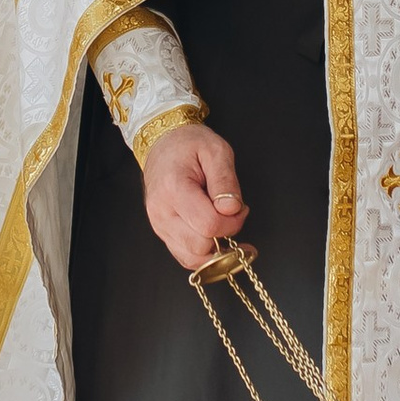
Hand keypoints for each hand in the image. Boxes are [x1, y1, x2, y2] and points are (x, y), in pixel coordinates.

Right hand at [141, 122, 247, 271]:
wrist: (163, 142)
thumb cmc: (189, 144)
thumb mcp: (217, 151)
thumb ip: (226, 182)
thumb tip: (231, 210)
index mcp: (174, 189)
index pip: (208, 225)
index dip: (232, 223)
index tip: (240, 208)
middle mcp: (161, 212)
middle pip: (200, 246)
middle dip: (223, 235)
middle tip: (232, 214)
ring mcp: (159, 225)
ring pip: (192, 258)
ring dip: (214, 249)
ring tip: (224, 226)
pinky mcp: (162, 232)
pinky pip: (185, 256)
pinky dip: (203, 254)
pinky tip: (214, 238)